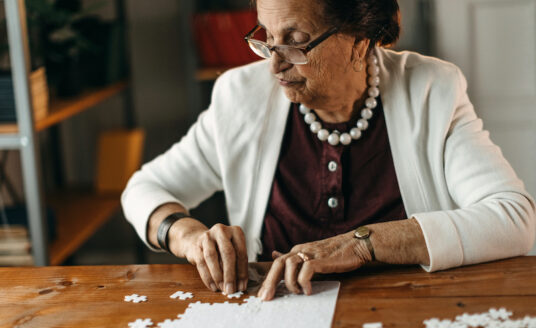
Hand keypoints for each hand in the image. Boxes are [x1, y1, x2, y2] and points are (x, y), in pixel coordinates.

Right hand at [177, 223, 247, 294]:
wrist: (197, 240)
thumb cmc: (220, 249)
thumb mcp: (233, 252)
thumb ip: (237, 265)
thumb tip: (240, 286)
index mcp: (235, 231)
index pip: (241, 252)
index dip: (242, 271)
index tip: (242, 286)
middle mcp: (222, 230)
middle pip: (227, 253)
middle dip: (230, 274)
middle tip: (231, 290)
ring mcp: (207, 236)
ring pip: (212, 257)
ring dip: (218, 276)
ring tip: (222, 289)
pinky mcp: (196, 245)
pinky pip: (201, 262)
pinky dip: (207, 277)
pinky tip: (213, 286)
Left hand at [257, 231, 371, 300]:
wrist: (355, 244)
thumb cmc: (335, 252)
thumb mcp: (310, 254)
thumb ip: (294, 257)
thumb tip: (275, 255)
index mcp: (297, 251)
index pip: (277, 264)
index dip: (268, 279)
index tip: (263, 294)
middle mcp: (300, 250)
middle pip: (278, 264)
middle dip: (270, 282)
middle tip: (266, 297)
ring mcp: (310, 253)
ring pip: (289, 266)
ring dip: (290, 282)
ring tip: (298, 291)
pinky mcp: (321, 258)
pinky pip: (306, 270)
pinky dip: (304, 282)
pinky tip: (308, 290)